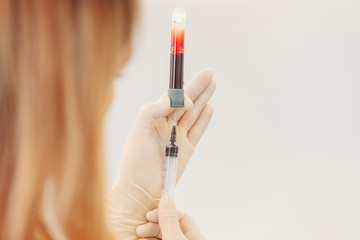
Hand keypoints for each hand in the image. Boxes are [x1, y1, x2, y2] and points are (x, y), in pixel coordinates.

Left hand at [106, 69, 214, 238]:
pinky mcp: (186, 150)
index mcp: (153, 119)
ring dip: (203, 99)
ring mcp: (178, 138)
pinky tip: (210, 107)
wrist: (141, 190)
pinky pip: (197, 130)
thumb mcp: (138, 132)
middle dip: (197, 87)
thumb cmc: (135, 162)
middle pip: (186, 102)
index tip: (190, 78)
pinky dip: (204, 119)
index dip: (181, 88)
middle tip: (209, 73)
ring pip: (194, 114)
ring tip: (213, 84)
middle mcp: (166, 126)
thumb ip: (151, 111)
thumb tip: (170, 99)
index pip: (170, 98)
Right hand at [136, 197, 205, 239]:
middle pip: (170, 228)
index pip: (182, 218)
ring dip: (149, 235)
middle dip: (153, 225)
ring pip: (162, 237)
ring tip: (139, 236)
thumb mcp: (174, 239)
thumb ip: (170, 221)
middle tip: (140, 229)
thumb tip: (167, 199)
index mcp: (197, 238)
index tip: (149, 215)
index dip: (165, 214)